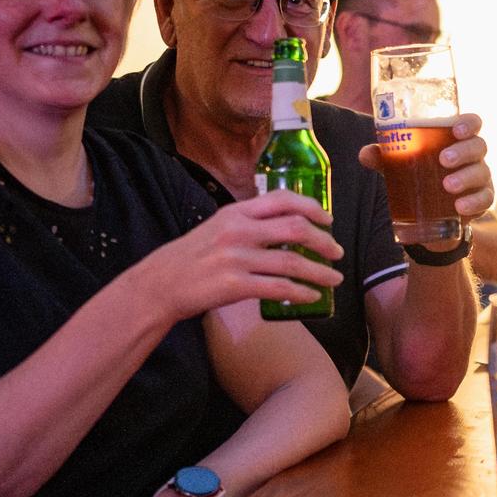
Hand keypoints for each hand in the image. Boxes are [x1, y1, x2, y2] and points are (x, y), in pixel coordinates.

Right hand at [128, 188, 342, 322]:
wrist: (159, 285)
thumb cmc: (191, 258)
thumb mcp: (217, 228)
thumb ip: (247, 223)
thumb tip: (284, 225)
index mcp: (235, 212)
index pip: (282, 199)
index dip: (312, 207)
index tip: (328, 220)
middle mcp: (238, 230)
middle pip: (295, 228)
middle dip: (324, 241)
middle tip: (337, 252)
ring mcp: (236, 258)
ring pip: (292, 261)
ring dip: (320, 271)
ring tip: (335, 279)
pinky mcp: (234, 285)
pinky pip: (279, 288)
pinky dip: (301, 293)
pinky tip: (312, 297)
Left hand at [358, 111, 495, 227]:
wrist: (434, 214)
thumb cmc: (420, 176)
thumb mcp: (402, 166)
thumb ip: (385, 158)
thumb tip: (364, 153)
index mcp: (456, 140)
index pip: (472, 123)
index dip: (469, 123)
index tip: (456, 129)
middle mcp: (473, 156)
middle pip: (478, 146)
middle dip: (463, 151)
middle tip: (444, 160)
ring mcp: (480, 178)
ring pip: (482, 172)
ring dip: (466, 177)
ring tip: (447, 185)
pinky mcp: (482, 200)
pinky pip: (485, 199)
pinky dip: (474, 202)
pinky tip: (460, 207)